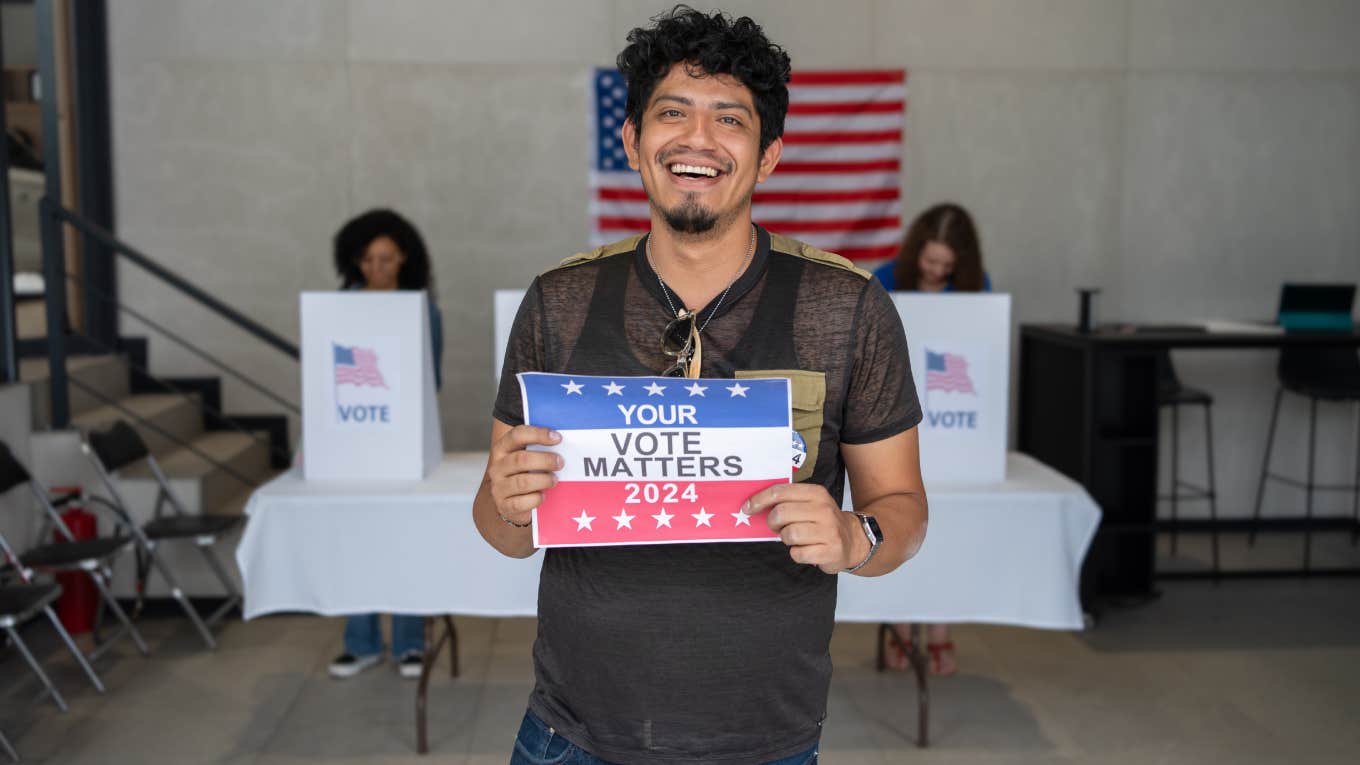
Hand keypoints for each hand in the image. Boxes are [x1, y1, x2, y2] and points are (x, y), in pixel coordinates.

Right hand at [486, 425, 561, 526]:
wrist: (511, 502)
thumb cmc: (524, 475)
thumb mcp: (527, 458)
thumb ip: (538, 448)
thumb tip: (562, 441)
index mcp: (502, 449)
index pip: (517, 435)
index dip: (538, 434)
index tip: (558, 438)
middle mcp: (497, 467)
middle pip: (521, 459)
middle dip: (545, 460)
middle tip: (560, 462)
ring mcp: (498, 487)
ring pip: (523, 482)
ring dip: (543, 480)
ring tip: (555, 480)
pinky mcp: (504, 505)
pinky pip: (522, 502)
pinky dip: (536, 499)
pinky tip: (543, 495)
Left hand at [742, 483, 866, 573]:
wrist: (852, 540)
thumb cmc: (822, 521)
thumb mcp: (810, 503)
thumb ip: (787, 500)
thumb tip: (753, 504)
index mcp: (816, 493)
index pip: (780, 492)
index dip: (759, 500)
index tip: (747, 508)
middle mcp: (824, 509)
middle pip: (781, 513)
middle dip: (773, 523)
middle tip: (777, 527)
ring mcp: (829, 531)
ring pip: (788, 534)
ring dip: (786, 539)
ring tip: (796, 538)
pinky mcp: (830, 551)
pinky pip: (797, 554)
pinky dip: (797, 554)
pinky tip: (806, 550)